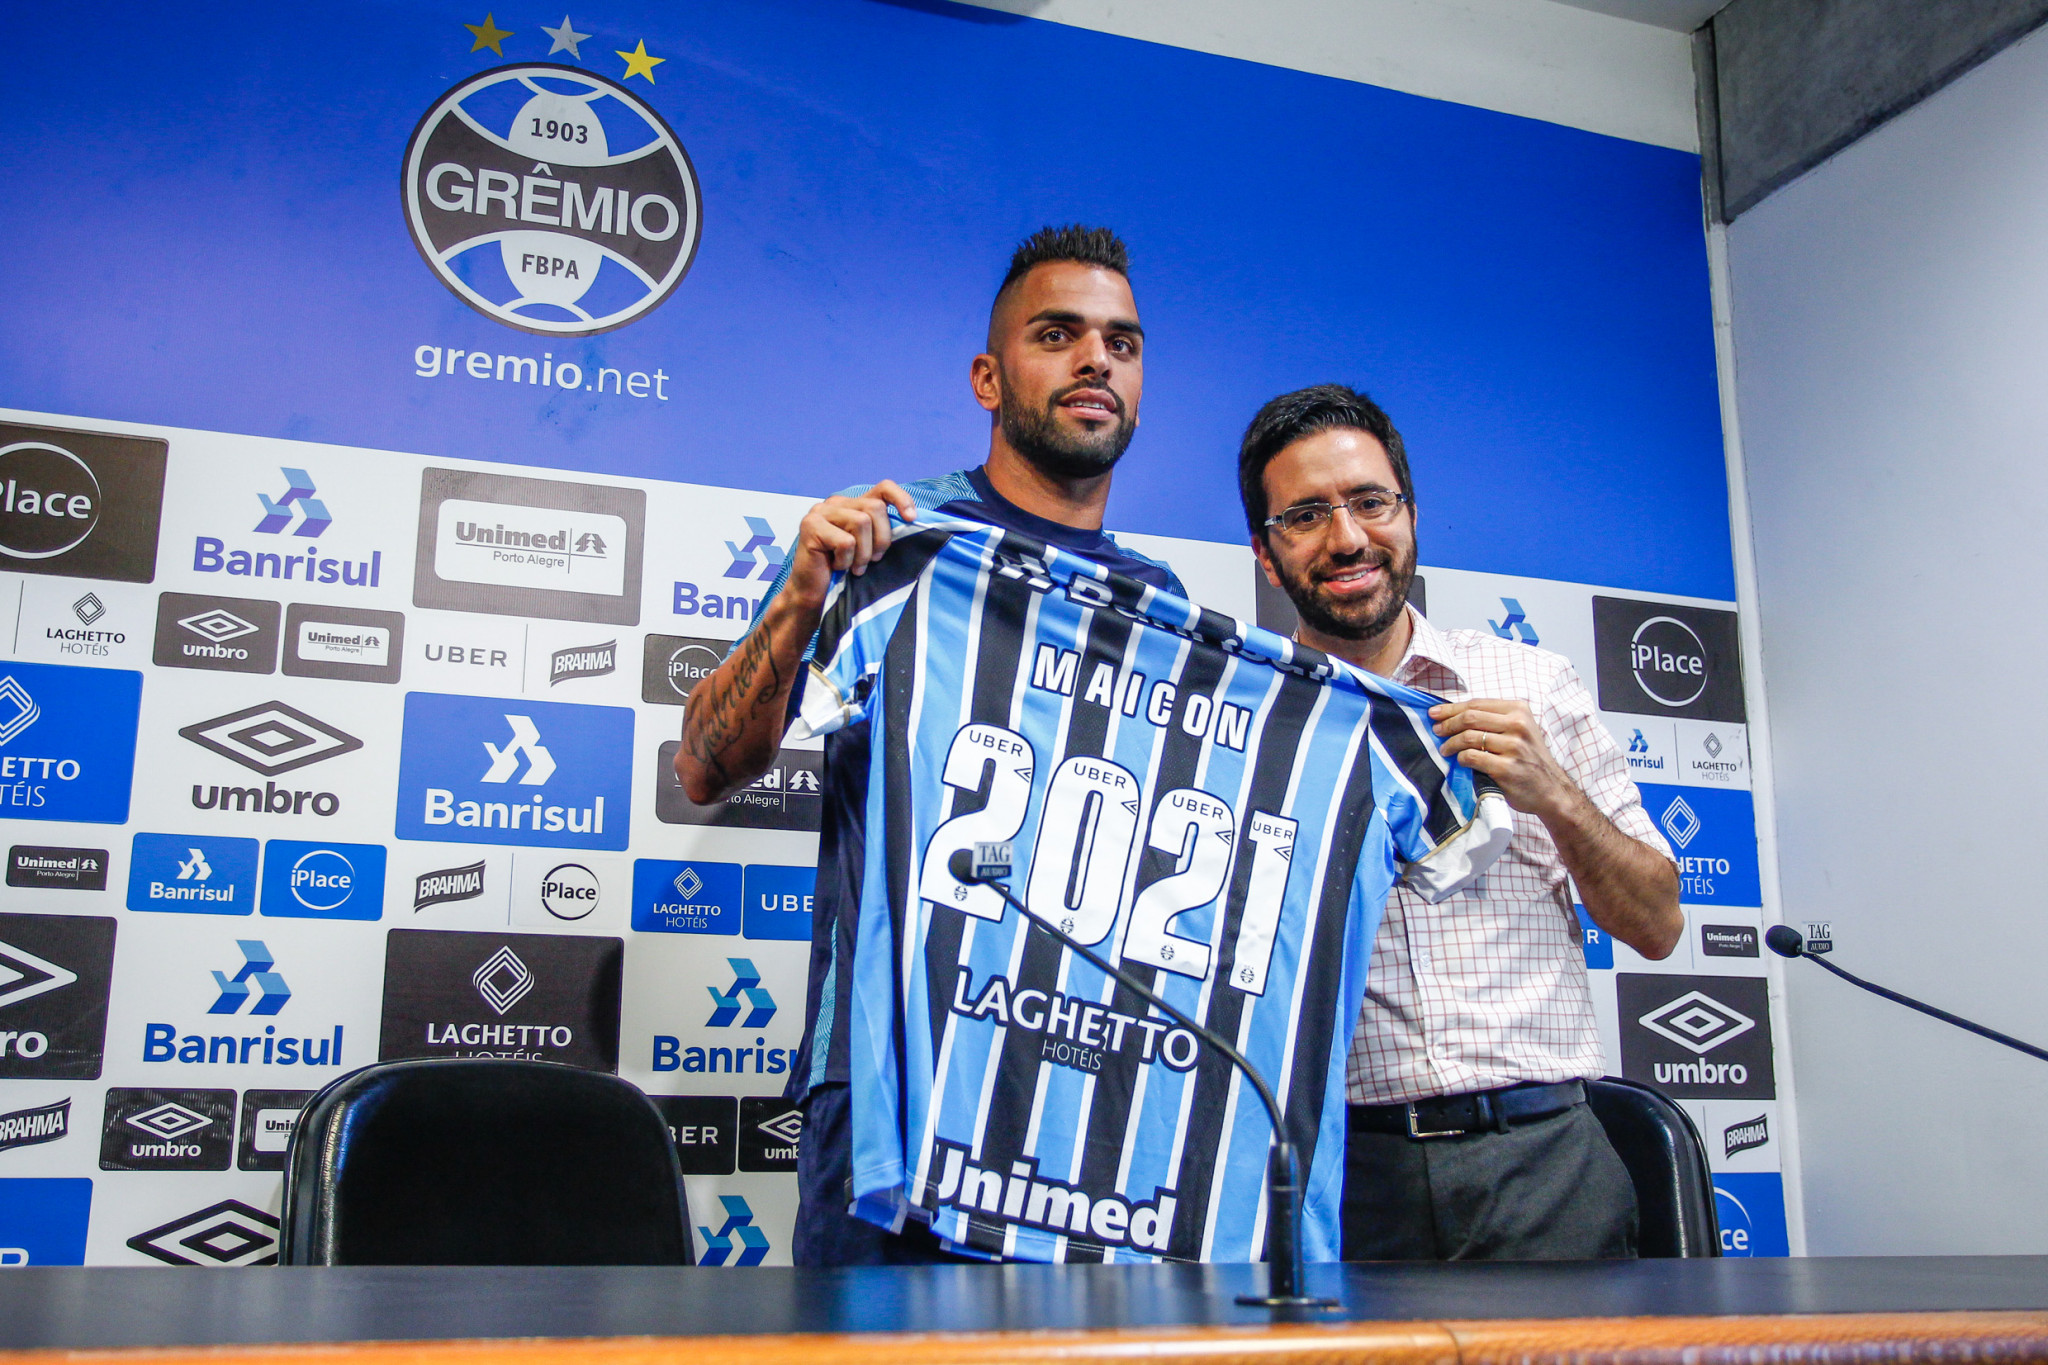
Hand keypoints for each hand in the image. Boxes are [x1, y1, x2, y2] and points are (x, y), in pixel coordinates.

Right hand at [782, 480, 917, 609]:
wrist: (813, 595)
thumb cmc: (844, 573)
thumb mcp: (869, 548)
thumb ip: (882, 530)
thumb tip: (913, 521)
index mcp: (852, 504)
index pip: (883, 488)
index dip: (901, 499)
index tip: (911, 519)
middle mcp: (835, 503)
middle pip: (874, 507)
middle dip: (881, 539)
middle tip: (873, 561)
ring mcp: (820, 512)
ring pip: (861, 522)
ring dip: (863, 553)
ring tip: (855, 567)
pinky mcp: (810, 526)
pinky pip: (845, 541)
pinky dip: (846, 560)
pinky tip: (836, 566)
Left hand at [1430, 698, 1572, 817]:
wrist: (1550, 789)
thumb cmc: (1529, 758)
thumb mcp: (1519, 730)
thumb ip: (1494, 719)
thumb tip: (1453, 714)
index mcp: (1519, 710)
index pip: (1477, 704)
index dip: (1452, 708)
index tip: (1434, 713)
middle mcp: (1518, 725)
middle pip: (1470, 718)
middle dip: (1448, 724)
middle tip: (1436, 731)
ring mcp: (1513, 747)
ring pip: (1469, 737)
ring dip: (1451, 743)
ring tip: (1445, 749)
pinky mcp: (1506, 768)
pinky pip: (1473, 758)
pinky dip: (1461, 759)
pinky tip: (1460, 761)